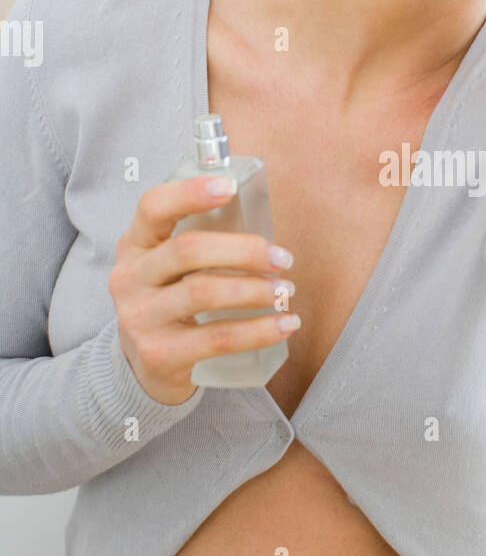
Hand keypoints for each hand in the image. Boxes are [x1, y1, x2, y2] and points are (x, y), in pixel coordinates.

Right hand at [109, 177, 298, 404]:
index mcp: (135, 245)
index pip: (153, 207)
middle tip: (282, 258)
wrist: (146, 369)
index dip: (190, 193)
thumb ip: (201, 243)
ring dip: (255, 289)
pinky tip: (284, 325)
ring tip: (286, 292)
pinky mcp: (159, 354)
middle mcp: (129, 278)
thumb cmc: (172, 304)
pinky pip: (217, 338)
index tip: (231, 186)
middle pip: (188, 250)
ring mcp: (140, 317)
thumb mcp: (169, 268)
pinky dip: (259, 330)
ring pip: (203, 292)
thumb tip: (263, 222)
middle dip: (244, 250)